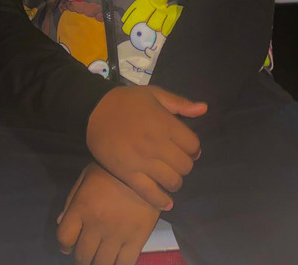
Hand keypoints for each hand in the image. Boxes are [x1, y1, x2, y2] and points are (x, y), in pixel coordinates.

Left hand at [56, 162, 159, 264]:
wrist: (146, 167)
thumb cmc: (112, 169)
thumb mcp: (87, 176)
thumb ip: (72, 199)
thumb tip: (60, 221)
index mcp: (82, 207)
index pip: (64, 237)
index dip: (64, 245)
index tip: (69, 245)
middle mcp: (97, 224)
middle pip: (82, 256)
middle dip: (82, 257)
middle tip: (88, 252)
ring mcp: (118, 234)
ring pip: (102, 264)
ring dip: (98, 263)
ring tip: (101, 256)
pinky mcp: (137, 239)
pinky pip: (124, 264)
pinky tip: (117, 259)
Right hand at [86, 85, 206, 210]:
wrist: (94, 111)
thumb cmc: (126, 101)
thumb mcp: (154, 94)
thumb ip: (180, 103)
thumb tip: (203, 109)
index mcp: (165, 124)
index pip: (193, 145)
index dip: (193, 147)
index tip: (187, 147)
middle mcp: (157, 144)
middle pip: (185, 165)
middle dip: (185, 163)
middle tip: (176, 160)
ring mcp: (143, 162)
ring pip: (172, 181)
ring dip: (175, 181)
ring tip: (170, 175)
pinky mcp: (128, 174)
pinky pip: (150, 194)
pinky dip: (162, 201)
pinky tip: (167, 203)